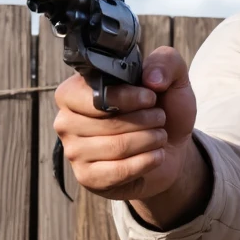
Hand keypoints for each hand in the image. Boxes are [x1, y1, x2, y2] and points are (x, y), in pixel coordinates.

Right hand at [53, 46, 196, 200]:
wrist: (171, 147)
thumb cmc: (162, 109)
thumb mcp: (172, 79)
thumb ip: (166, 62)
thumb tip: (151, 79)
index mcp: (76, 91)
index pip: (92, 95)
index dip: (127, 97)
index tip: (151, 97)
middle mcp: (67, 120)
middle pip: (108, 123)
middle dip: (146, 120)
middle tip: (159, 118)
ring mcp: (74, 151)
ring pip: (116, 147)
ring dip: (150, 140)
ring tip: (159, 135)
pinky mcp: (88, 177)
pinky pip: (119, 171)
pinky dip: (147, 161)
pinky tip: (157, 155)